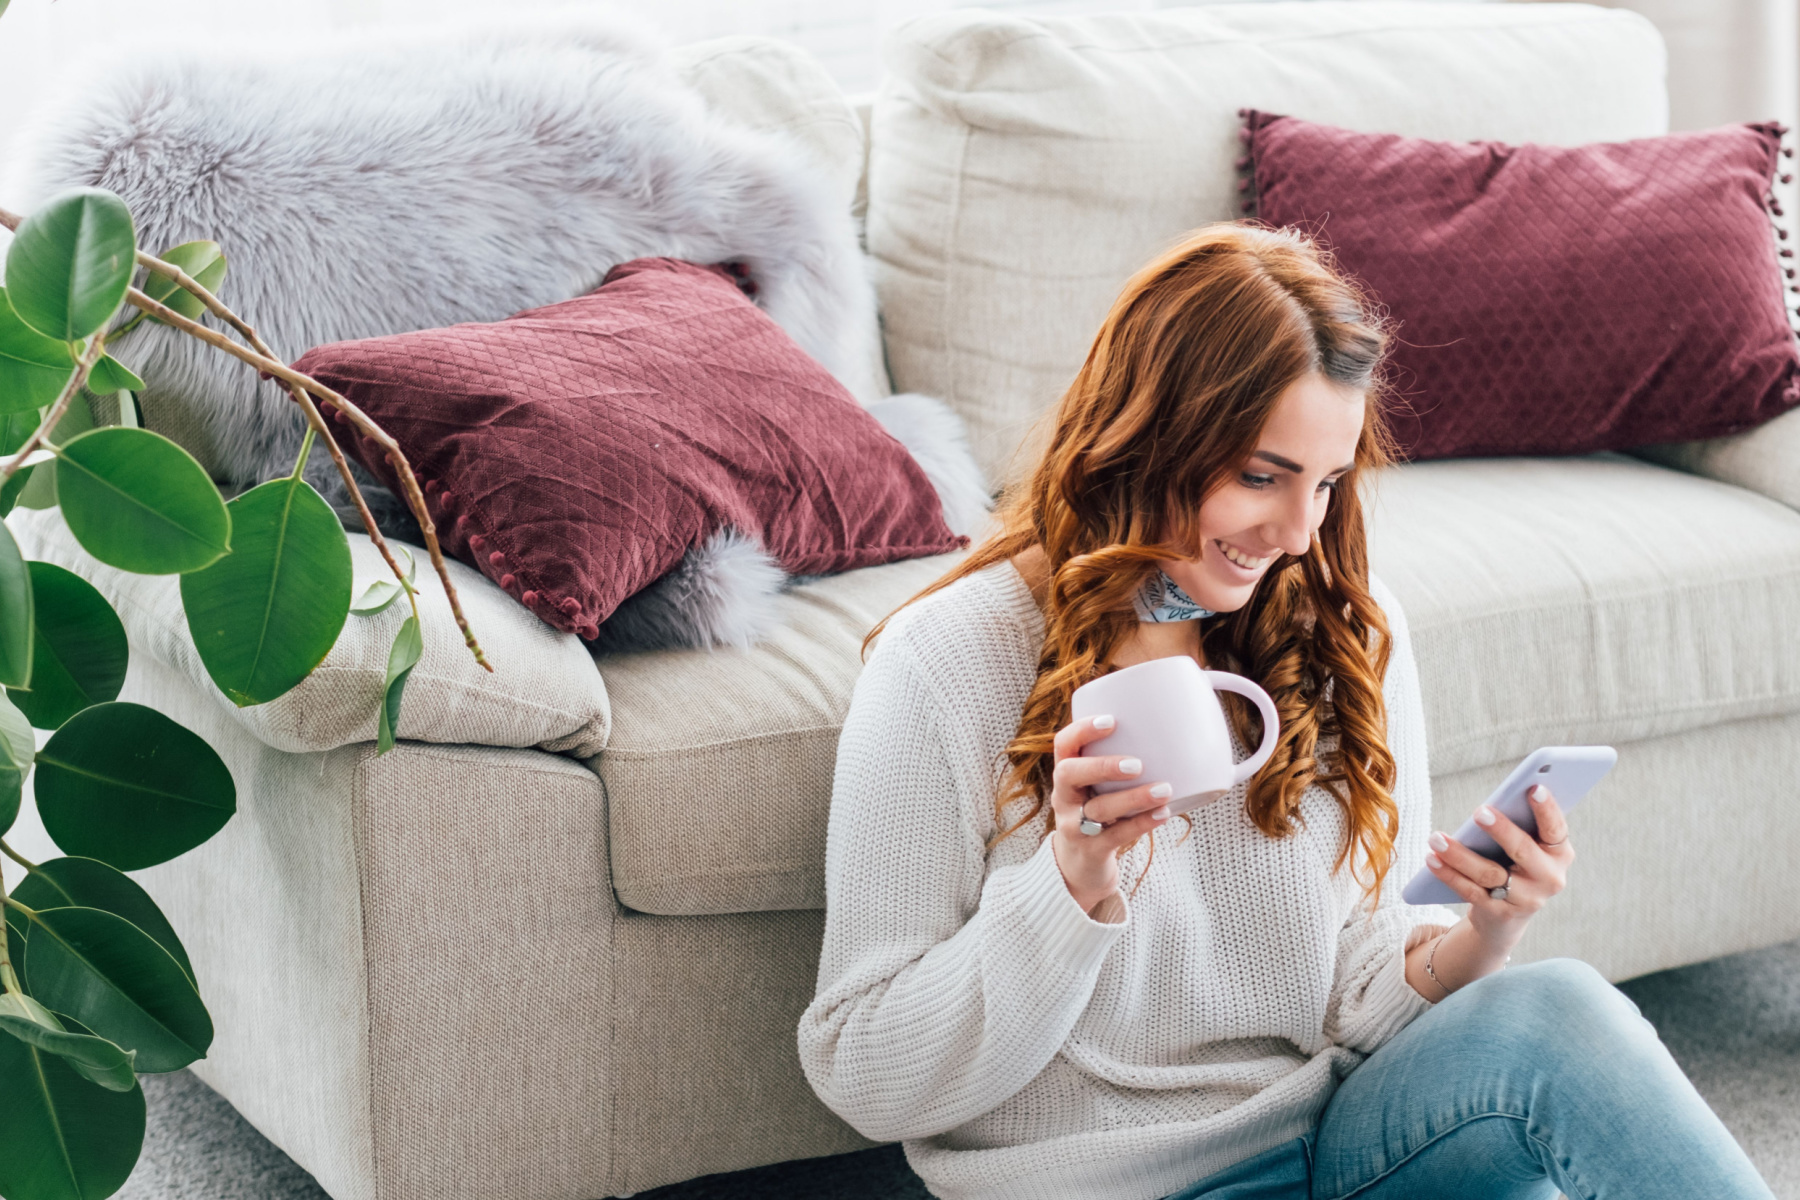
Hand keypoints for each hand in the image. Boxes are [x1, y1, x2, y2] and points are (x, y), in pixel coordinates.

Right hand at [1047, 714, 1172, 912]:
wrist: (1079, 866)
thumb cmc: (1098, 812)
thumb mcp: (1096, 787)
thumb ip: (1117, 765)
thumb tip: (1171, 734)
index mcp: (1066, 775)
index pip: (1063, 744)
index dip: (1082, 730)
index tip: (1111, 720)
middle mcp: (1063, 798)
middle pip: (1068, 774)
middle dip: (1102, 766)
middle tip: (1137, 765)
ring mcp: (1073, 826)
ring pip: (1098, 809)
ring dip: (1133, 798)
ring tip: (1164, 789)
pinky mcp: (1091, 850)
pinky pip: (1116, 836)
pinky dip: (1142, 823)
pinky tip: (1163, 814)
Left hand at [1424, 784, 1574, 957]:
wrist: (1507, 916)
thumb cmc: (1515, 865)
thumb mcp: (1526, 847)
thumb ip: (1519, 825)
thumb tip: (1493, 803)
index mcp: (1560, 854)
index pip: (1556, 829)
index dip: (1547, 809)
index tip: (1533, 788)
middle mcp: (1548, 878)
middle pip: (1523, 851)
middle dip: (1501, 830)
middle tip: (1479, 811)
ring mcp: (1525, 899)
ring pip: (1489, 873)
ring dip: (1459, 854)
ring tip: (1436, 838)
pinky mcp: (1499, 913)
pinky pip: (1470, 891)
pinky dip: (1448, 873)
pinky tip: (1431, 858)